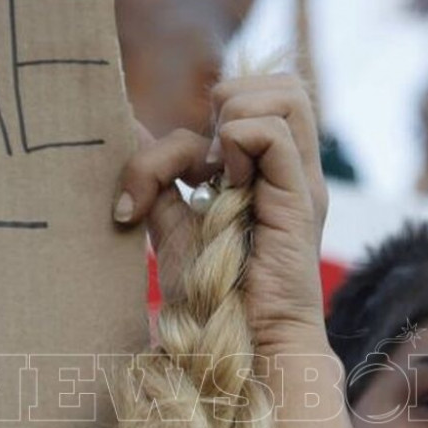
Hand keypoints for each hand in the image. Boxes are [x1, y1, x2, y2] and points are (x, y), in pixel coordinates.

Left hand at [115, 74, 329, 357]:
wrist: (245, 342)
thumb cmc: (213, 295)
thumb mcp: (174, 225)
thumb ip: (159, 177)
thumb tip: (127, 122)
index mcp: (271, 173)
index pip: (255, 98)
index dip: (209, 114)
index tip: (177, 177)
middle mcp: (292, 171)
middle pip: (281, 85)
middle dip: (229, 102)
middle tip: (206, 162)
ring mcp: (300, 182)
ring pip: (284, 94)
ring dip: (232, 120)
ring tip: (216, 174)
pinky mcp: (300, 200)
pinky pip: (271, 134)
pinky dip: (234, 144)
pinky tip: (224, 188)